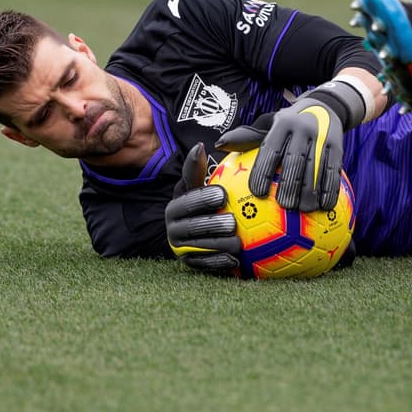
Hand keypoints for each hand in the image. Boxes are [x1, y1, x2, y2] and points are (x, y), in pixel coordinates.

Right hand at [165, 143, 242, 275]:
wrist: (198, 231)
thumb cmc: (202, 202)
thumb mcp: (196, 185)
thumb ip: (197, 169)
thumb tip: (200, 146)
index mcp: (175, 208)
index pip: (187, 202)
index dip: (203, 198)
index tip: (223, 194)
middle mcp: (173, 229)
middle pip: (193, 227)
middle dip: (212, 224)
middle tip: (233, 221)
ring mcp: (181, 249)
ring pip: (200, 248)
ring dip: (219, 245)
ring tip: (238, 242)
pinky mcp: (192, 264)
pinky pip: (205, 265)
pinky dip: (220, 263)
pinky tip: (236, 261)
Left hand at [218, 90, 348, 212]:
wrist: (325, 105)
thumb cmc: (289, 122)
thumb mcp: (269, 122)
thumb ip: (247, 136)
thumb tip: (219, 145)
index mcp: (282, 123)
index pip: (270, 149)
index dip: (264, 171)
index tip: (258, 193)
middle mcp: (302, 128)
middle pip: (295, 160)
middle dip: (290, 184)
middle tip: (284, 206)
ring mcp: (322, 136)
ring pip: (316, 167)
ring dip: (311, 191)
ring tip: (304, 210)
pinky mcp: (338, 145)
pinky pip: (334, 170)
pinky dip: (330, 188)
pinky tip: (325, 205)